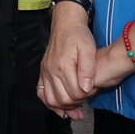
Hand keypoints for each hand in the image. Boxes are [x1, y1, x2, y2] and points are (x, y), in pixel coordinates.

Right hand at [39, 1, 101, 117]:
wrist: (65, 24)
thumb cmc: (79, 35)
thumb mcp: (89, 49)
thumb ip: (88, 68)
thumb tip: (86, 88)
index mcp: (62, 66)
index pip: (74, 93)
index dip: (85, 97)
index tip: (93, 94)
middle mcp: (50, 70)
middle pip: (62, 99)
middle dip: (75, 105)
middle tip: (86, 103)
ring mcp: (44, 71)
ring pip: (50, 99)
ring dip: (62, 107)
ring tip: (75, 110)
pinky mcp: (42, 71)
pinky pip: (41, 93)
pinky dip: (50, 103)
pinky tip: (61, 107)